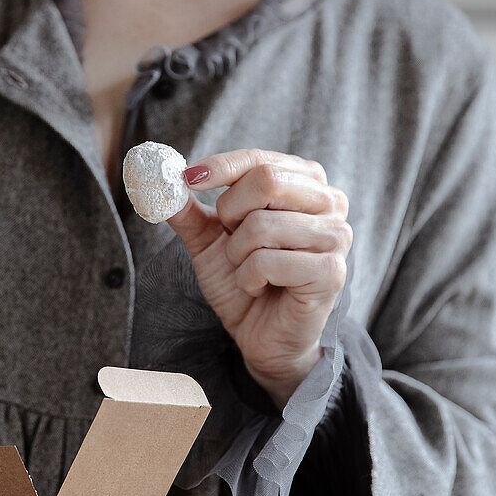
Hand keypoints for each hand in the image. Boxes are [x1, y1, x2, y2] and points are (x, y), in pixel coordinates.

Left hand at [167, 149, 351, 408]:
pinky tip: (260, 287)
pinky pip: (268, 261)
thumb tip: (159, 178)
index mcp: (306, 182)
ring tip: (249, 270)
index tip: (188, 178)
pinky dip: (249, 278)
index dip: (221, 167)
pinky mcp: (330, 271)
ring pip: (262, 225)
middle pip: (266, 181)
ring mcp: (336, 236)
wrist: (261, 335)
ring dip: (238, 254)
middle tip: (230, 240)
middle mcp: (330, 202)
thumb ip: (188, 208)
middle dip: (230, 213)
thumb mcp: (210, 239)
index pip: (259, 160)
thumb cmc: (244, 281)